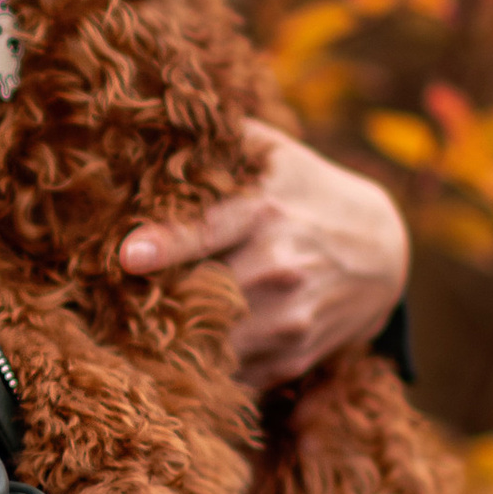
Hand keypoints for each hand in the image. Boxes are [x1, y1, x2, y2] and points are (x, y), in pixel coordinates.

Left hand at [120, 120, 408, 387]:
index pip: (209, 228)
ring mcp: (289, 319)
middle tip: (106, 305)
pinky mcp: (294, 357)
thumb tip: (156, 115)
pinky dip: (204, 373)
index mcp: (264, 211)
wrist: (386, 252)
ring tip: (132, 339)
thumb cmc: (311, 193)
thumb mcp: (278, 155)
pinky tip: (180, 360)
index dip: (167, 244)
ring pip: (213, 346)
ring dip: (172, 346)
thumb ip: (223, 138)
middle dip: (153, 301)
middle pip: (199, 295)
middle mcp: (278, 268)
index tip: (129, 256)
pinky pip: (235, 378)